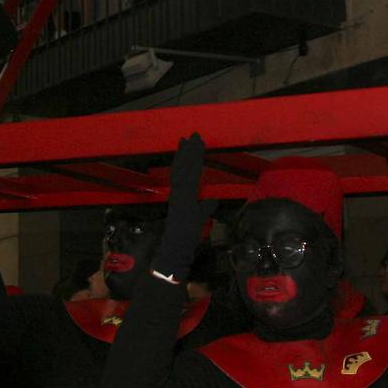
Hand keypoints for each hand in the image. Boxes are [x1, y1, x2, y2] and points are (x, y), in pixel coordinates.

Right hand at [154, 134, 211, 281]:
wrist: (174, 252)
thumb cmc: (184, 239)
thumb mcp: (199, 220)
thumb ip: (204, 208)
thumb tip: (212, 200)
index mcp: (180, 197)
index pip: (183, 174)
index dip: (185, 158)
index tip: (188, 144)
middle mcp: (178, 194)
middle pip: (183, 168)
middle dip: (188, 152)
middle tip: (192, 135)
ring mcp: (179, 197)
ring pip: (184, 172)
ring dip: (189, 155)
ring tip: (193, 140)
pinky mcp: (182, 202)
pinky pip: (186, 181)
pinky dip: (189, 168)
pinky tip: (193, 157)